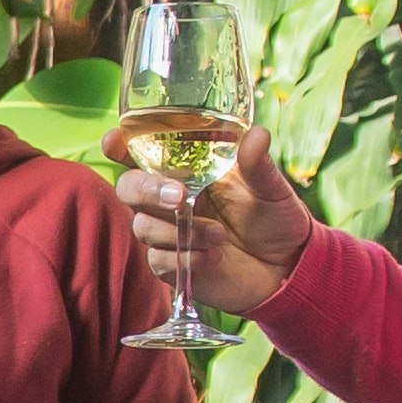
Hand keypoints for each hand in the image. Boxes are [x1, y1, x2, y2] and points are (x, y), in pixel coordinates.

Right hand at [105, 115, 307, 326]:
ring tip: (219, 236)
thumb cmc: (276, 218)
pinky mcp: (172, 266)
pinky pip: (159, 261)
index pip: (141, 152)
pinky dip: (185, 258)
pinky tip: (214, 257)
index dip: (120, 145)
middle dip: (145, 190)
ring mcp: (167, 233)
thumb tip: (258, 133)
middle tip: (179, 197)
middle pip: (128, 188)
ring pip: (142, 227)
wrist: (288, 268)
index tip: (114, 141)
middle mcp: (170, 199)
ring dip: (179, 231)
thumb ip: (258, 164)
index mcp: (187, 170)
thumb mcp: (271, 188)